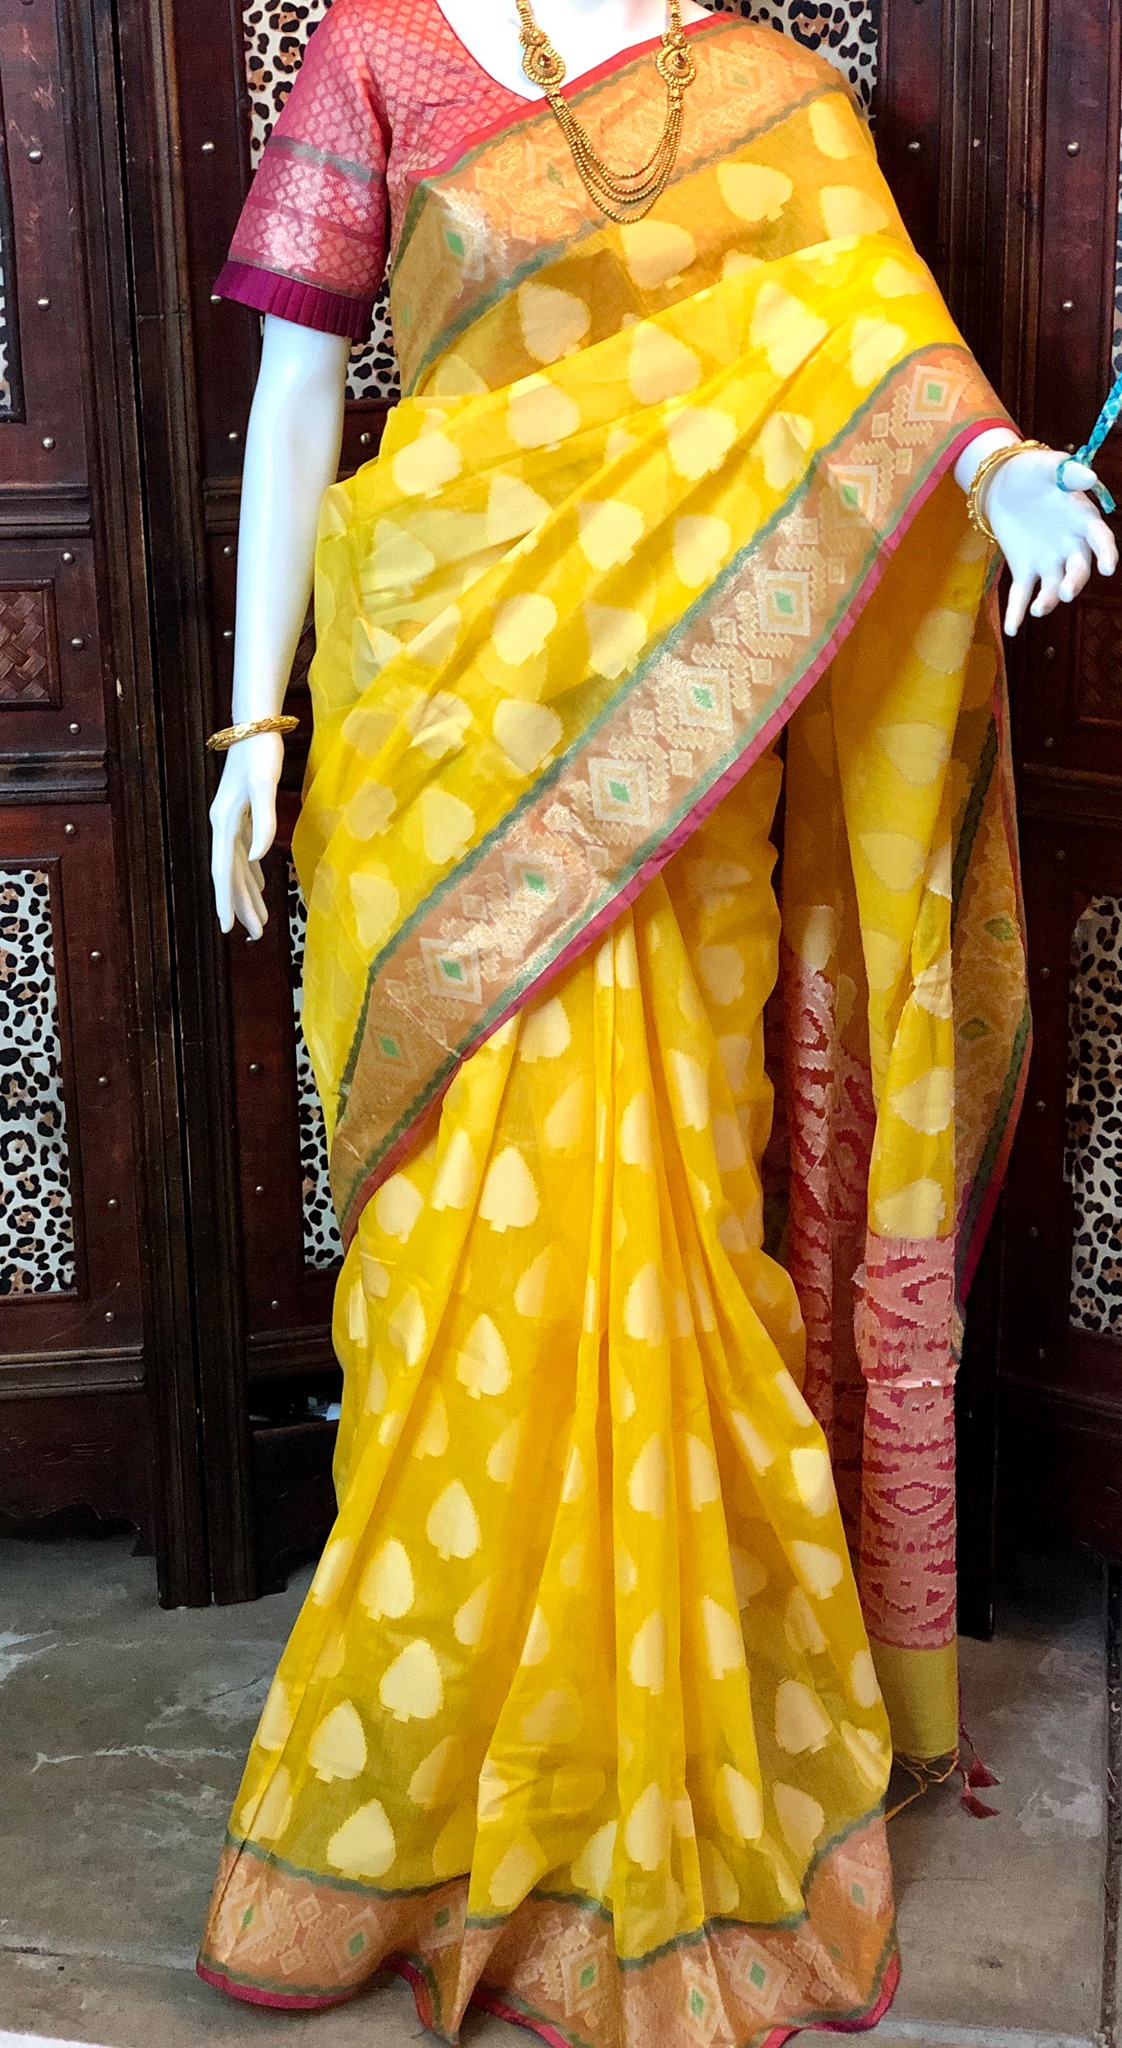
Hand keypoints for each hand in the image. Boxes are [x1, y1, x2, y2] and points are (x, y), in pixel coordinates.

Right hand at [209, 730, 283, 937]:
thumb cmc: (260, 753)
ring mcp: (231, 821)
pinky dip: (251, 873)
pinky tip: (260, 886)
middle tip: (254, 933)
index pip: (223, 871)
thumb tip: (258, 858)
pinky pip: (243, 853)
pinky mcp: (242, 815)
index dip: (226, 900)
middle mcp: (223, 825)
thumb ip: (264, 821)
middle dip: (242, 905)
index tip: (228, 928)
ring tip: (259, 920)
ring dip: (247, 893)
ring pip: (237, 866)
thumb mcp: (265, 785)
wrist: (253, 725)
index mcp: (225, 822)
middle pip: (230, 874)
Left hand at [983, 446, 1117, 636]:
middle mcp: (1071, 546)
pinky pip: (1022, 594)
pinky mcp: (1025, 570)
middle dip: (1074, 582)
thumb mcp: (1047, 466)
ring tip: (1036, 610)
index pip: (1101, 539)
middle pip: (1078, 569)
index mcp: (1082, 520)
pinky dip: (1016, 612)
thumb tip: (1089, 478)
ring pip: (1053, 586)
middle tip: (1067, 593)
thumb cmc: (1032, 472)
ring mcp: (1048, 561)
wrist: (1002, 483)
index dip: (1106, 554)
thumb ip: (1066, 473)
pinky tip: (1010, 629)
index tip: (1108, 568)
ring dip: (1048, 600)